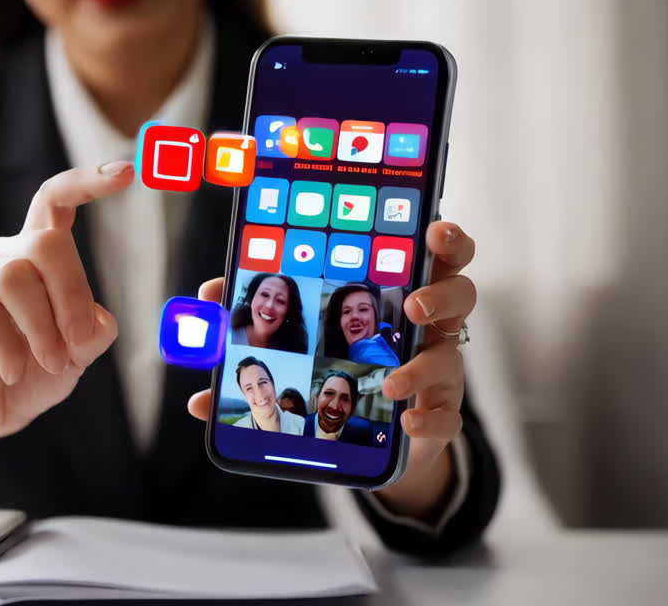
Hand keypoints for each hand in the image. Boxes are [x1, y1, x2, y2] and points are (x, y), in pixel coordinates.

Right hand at [0, 162, 130, 487]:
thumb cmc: (30, 375)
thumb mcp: (75, 355)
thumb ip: (92, 333)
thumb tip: (97, 321)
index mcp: (33, 254)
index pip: (54, 201)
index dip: (88, 183)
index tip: (126, 172)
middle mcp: (0, 256)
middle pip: (45, 245)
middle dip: (72, 296)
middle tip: (79, 344)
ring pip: (16, 279)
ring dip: (43, 330)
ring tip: (51, 364)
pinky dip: (11, 351)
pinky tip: (14, 372)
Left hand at [185, 221, 476, 519]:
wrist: (366, 437)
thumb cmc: (335, 366)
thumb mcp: (297, 336)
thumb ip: (253, 315)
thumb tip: (207, 298)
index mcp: (396, 291)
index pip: (433, 254)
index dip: (443, 239)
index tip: (432, 230)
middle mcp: (426, 326)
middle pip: (460, 292)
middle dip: (443, 292)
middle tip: (413, 305)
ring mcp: (438, 370)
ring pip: (451, 355)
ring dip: (422, 364)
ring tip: (391, 381)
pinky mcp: (437, 414)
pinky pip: (448, 417)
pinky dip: (428, 419)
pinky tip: (405, 423)